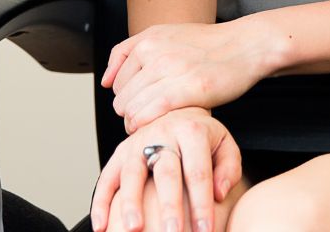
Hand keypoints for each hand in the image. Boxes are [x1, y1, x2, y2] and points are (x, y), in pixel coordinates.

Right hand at [91, 108, 241, 231]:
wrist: (176, 109)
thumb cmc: (203, 137)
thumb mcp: (225, 145)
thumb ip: (228, 169)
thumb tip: (219, 194)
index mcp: (192, 132)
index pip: (198, 172)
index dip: (202, 204)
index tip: (206, 231)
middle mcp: (163, 134)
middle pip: (166, 173)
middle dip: (169, 206)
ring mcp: (137, 142)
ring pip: (132, 173)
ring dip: (131, 203)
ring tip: (134, 229)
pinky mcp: (120, 152)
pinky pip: (107, 177)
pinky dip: (101, 202)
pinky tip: (101, 226)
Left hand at [103, 21, 275, 132]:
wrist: (246, 46)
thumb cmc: (209, 46)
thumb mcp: (166, 35)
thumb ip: (130, 53)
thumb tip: (105, 81)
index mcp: (147, 39)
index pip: (115, 81)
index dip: (127, 99)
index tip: (141, 105)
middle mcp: (155, 52)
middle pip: (121, 97)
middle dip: (130, 113)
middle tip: (148, 119)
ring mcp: (170, 69)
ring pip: (132, 108)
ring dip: (138, 123)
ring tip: (155, 125)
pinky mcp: (188, 88)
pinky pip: (150, 113)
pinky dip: (148, 125)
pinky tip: (160, 125)